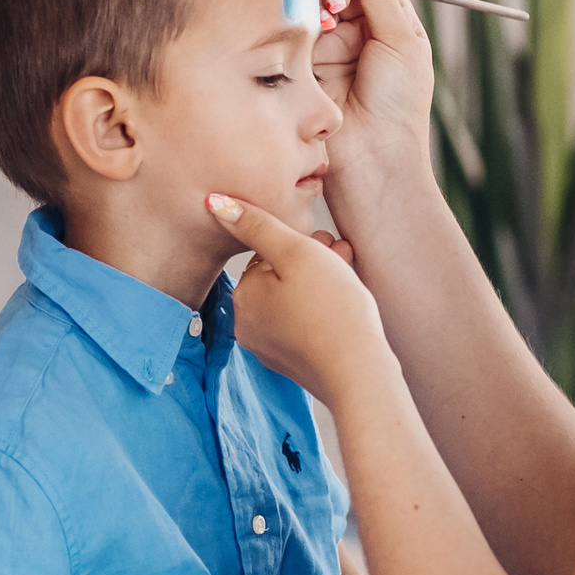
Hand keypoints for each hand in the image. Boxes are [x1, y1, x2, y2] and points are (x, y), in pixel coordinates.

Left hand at [206, 193, 393, 408]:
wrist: (360, 372)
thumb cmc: (332, 309)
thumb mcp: (295, 251)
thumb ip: (256, 224)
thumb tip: (214, 203)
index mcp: (243, 297)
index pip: (267, 255)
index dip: (301, 244)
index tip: (325, 244)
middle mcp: (248, 325)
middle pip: (280, 277)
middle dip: (312, 261)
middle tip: (340, 255)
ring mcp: (270, 347)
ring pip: (293, 300)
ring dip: (321, 282)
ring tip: (348, 274)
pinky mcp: (293, 362)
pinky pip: (303, 324)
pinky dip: (321, 310)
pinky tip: (345, 305)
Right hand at [311, 0, 434, 212]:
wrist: (373, 158)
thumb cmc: (398, 105)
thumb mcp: (401, 39)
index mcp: (389, 25)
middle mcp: (357, 34)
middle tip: (340, 2)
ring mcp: (327, 50)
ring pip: (312, 4)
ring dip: (320, 2)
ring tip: (330, 21)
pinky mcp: (301, 65)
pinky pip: (293, 30)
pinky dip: (303, 23)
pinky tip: (316, 34)